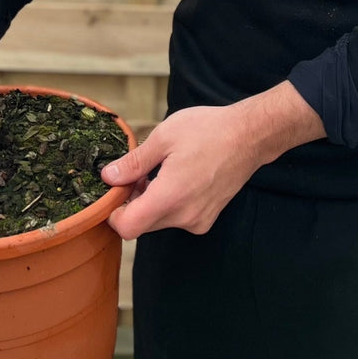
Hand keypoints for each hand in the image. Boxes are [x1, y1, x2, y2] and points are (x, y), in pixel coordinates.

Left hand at [100, 83, 324, 239]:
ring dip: (150, 201)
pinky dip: (168, 203)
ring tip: (157, 170)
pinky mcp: (207, 218)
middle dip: (131, 202)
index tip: (114, 189)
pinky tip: (176, 177)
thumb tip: (109, 177)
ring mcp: (198, 220)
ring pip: (159, 220)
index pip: (128, 227)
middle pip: (142, 224)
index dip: (114, 212)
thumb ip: (134, 162)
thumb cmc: (208, 131)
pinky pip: (177, 218)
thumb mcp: (164, 137)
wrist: (248, 136)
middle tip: (136, 172)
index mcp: (170, 197)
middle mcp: (184, 216)